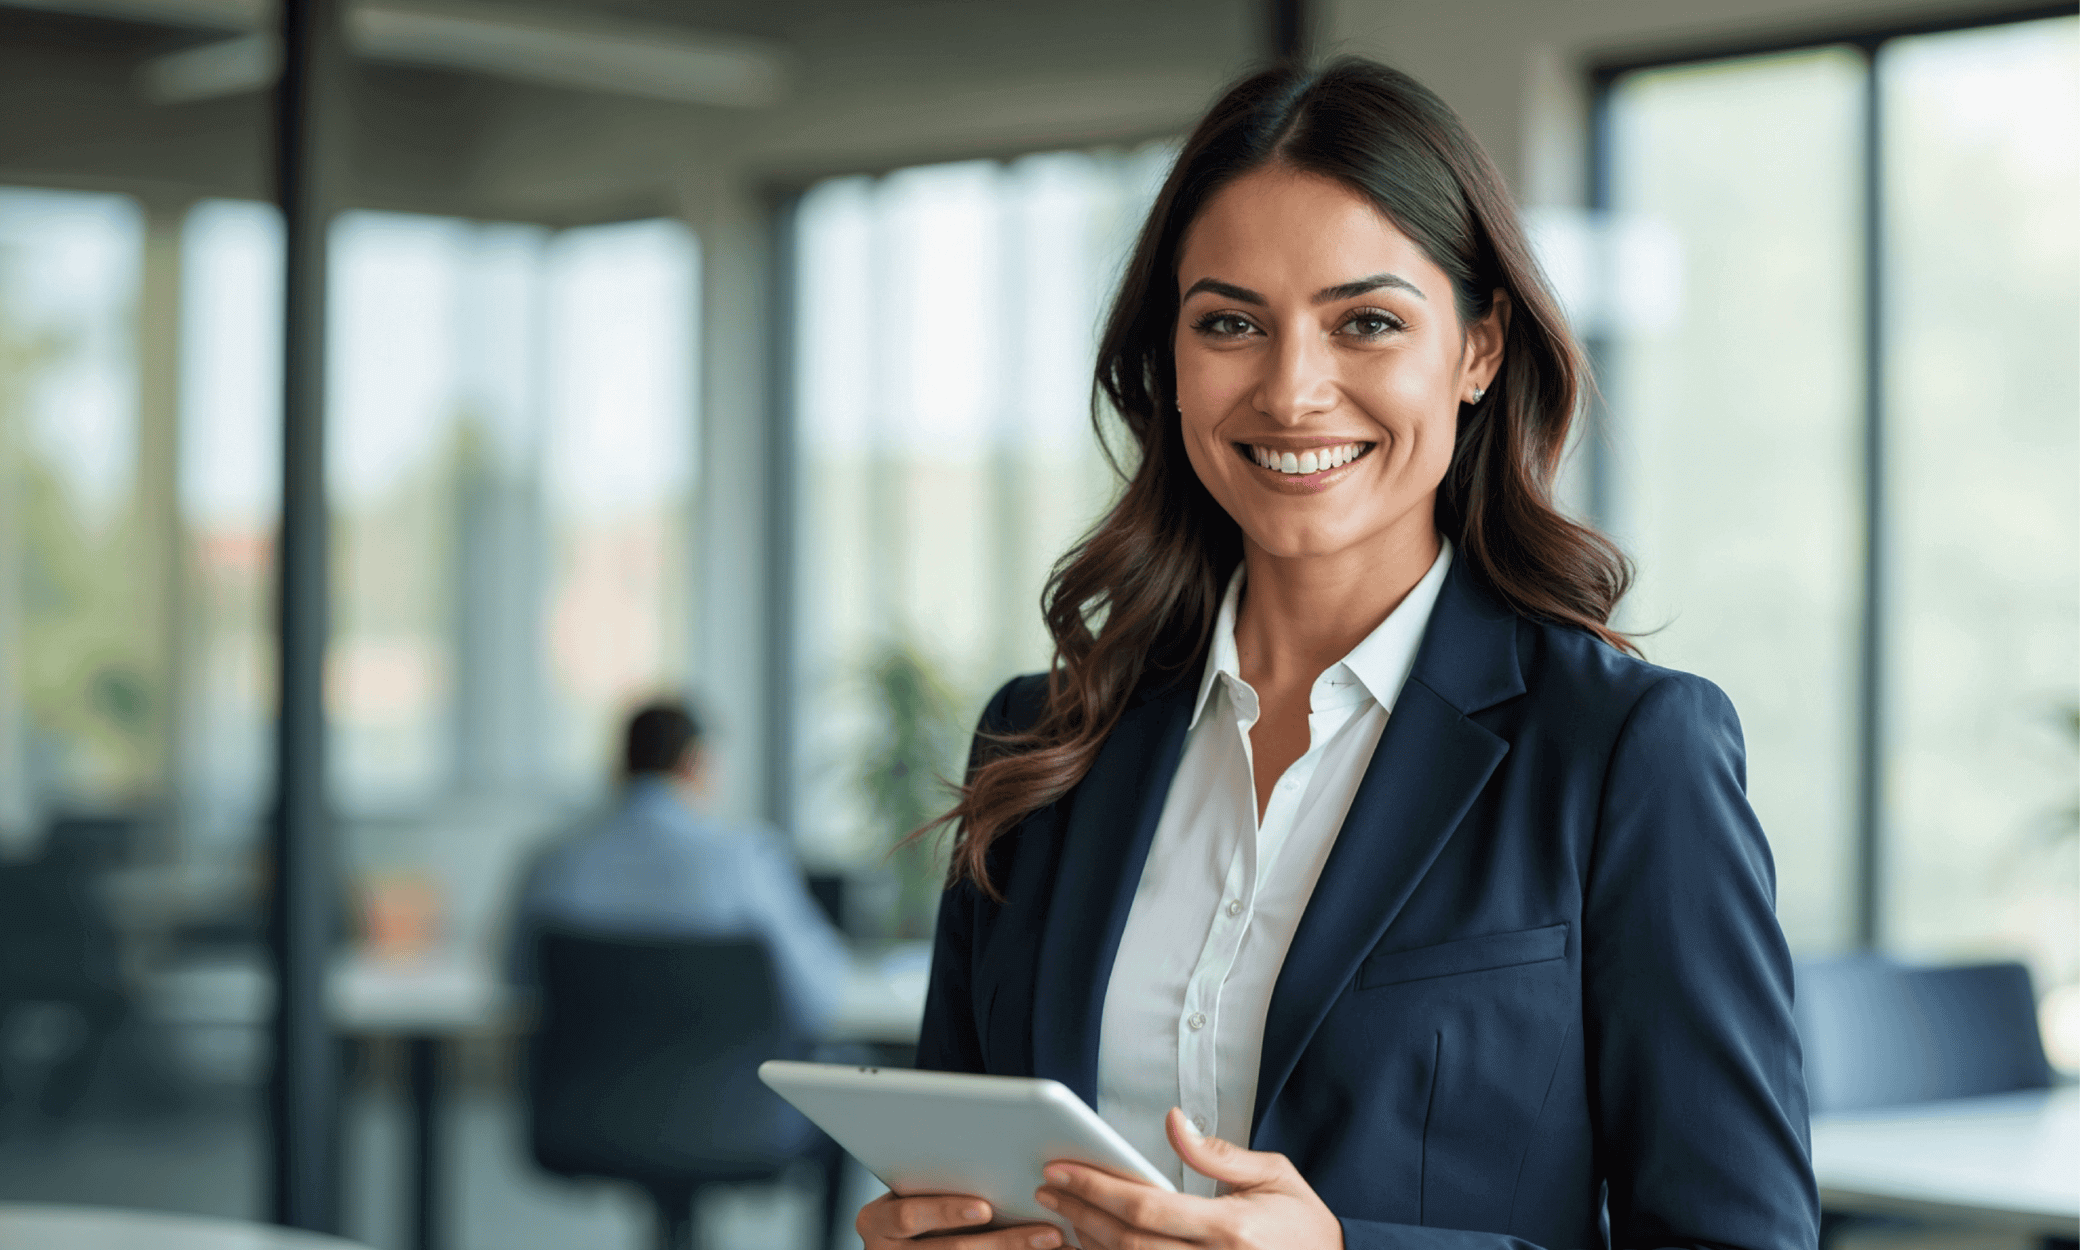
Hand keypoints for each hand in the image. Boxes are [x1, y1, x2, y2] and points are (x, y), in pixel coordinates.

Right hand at [856, 1190, 1064, 1248]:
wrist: (900, 1245)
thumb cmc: (910, 1200)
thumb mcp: (909, 1190)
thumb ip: (936, 1178)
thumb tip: (996, 1151)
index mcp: (875, 1221)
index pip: (908, 1216)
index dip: (946, 1212)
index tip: (985, 1209)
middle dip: (1004, 1242)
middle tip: (1046, 1233)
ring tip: (1054, 1244)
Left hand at [1033, 1108, 1342, 1248]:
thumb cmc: (1307, 1228)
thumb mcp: (1275, 1176)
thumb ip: (1219, 1154)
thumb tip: (1175, 1121)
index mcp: (1231, 1229)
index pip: (1146, 1208)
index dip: (1096, 1188)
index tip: (1062, 1170)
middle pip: (1126, 1243)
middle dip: (1079, 1213)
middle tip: (1048, 1191)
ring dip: (1088, 1243)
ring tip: (1062, 1216)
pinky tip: (1095, 1245)